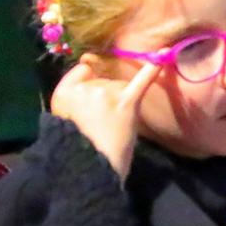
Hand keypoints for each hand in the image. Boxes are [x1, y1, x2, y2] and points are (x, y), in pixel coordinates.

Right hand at [51, 56, 157, 179]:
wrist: (91, 169)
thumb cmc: (79, 146)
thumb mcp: (66, 118)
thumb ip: (76, 94)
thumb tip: (91, 64)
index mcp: (63, 92)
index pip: (84, 70)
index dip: (91, 82)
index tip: (94, 100)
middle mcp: (83, 87)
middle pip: (104, 78)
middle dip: (108, 96)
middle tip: (104, 123)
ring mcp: (105, 93)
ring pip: (120, 85)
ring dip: (122, 101)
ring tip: (115, 126)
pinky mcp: (126, 103)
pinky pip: (141, 82)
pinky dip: (152, 69)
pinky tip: (163, 56)